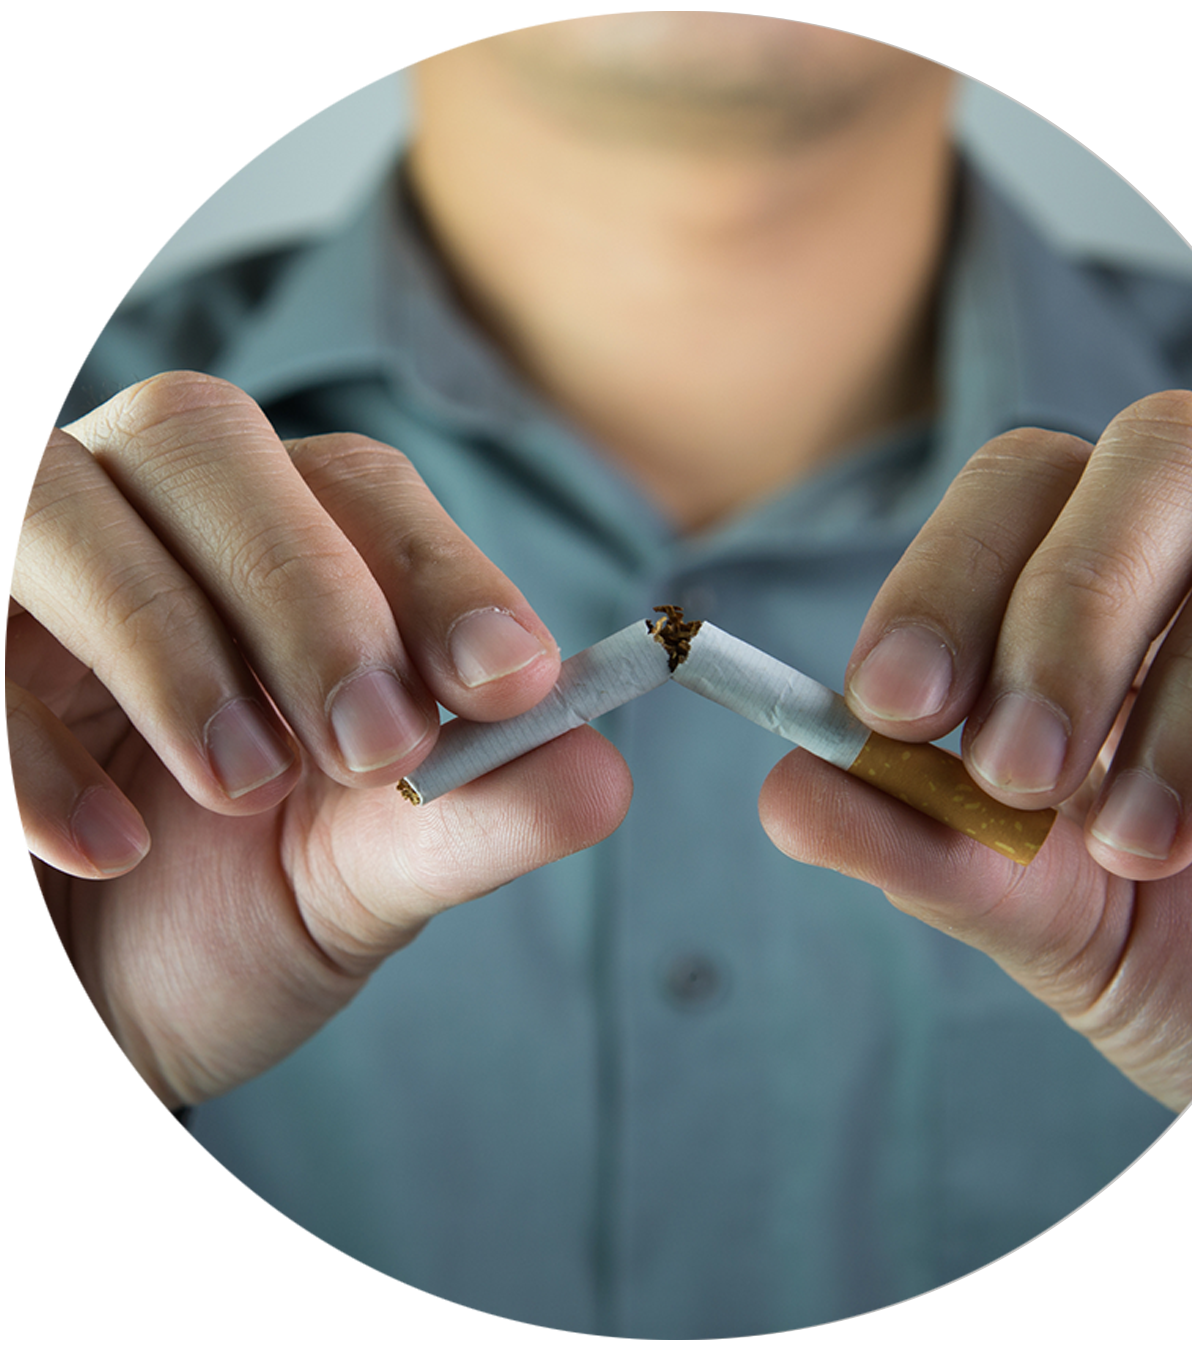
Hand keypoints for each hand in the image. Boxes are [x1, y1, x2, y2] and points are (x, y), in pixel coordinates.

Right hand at [6, 373, 631, 1104]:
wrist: (75, 1013)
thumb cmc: (227, 919)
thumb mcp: (360, 885)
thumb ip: (470, 821)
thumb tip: (602, 771)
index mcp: (277, 554)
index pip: (360, 488)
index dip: (438, 567)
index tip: (506, 681)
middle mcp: (140, 521)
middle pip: (199, 436)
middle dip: (299, 587)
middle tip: (369, 746)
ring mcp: (10, 573)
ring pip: (46, 497)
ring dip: (164, 642)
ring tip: (237, 788)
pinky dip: (20, 748)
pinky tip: (99, 850)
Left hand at [759, 391, 1191, 1108]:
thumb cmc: (1186, 946)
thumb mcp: (1040, 911)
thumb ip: (924, 845)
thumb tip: (784, 792)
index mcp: (1115, 575)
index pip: (1020, 487)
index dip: (947, 578)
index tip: (893, 707)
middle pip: (1164, 450)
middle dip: (1072, 610)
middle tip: (1018, 774)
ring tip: (1140, 839)